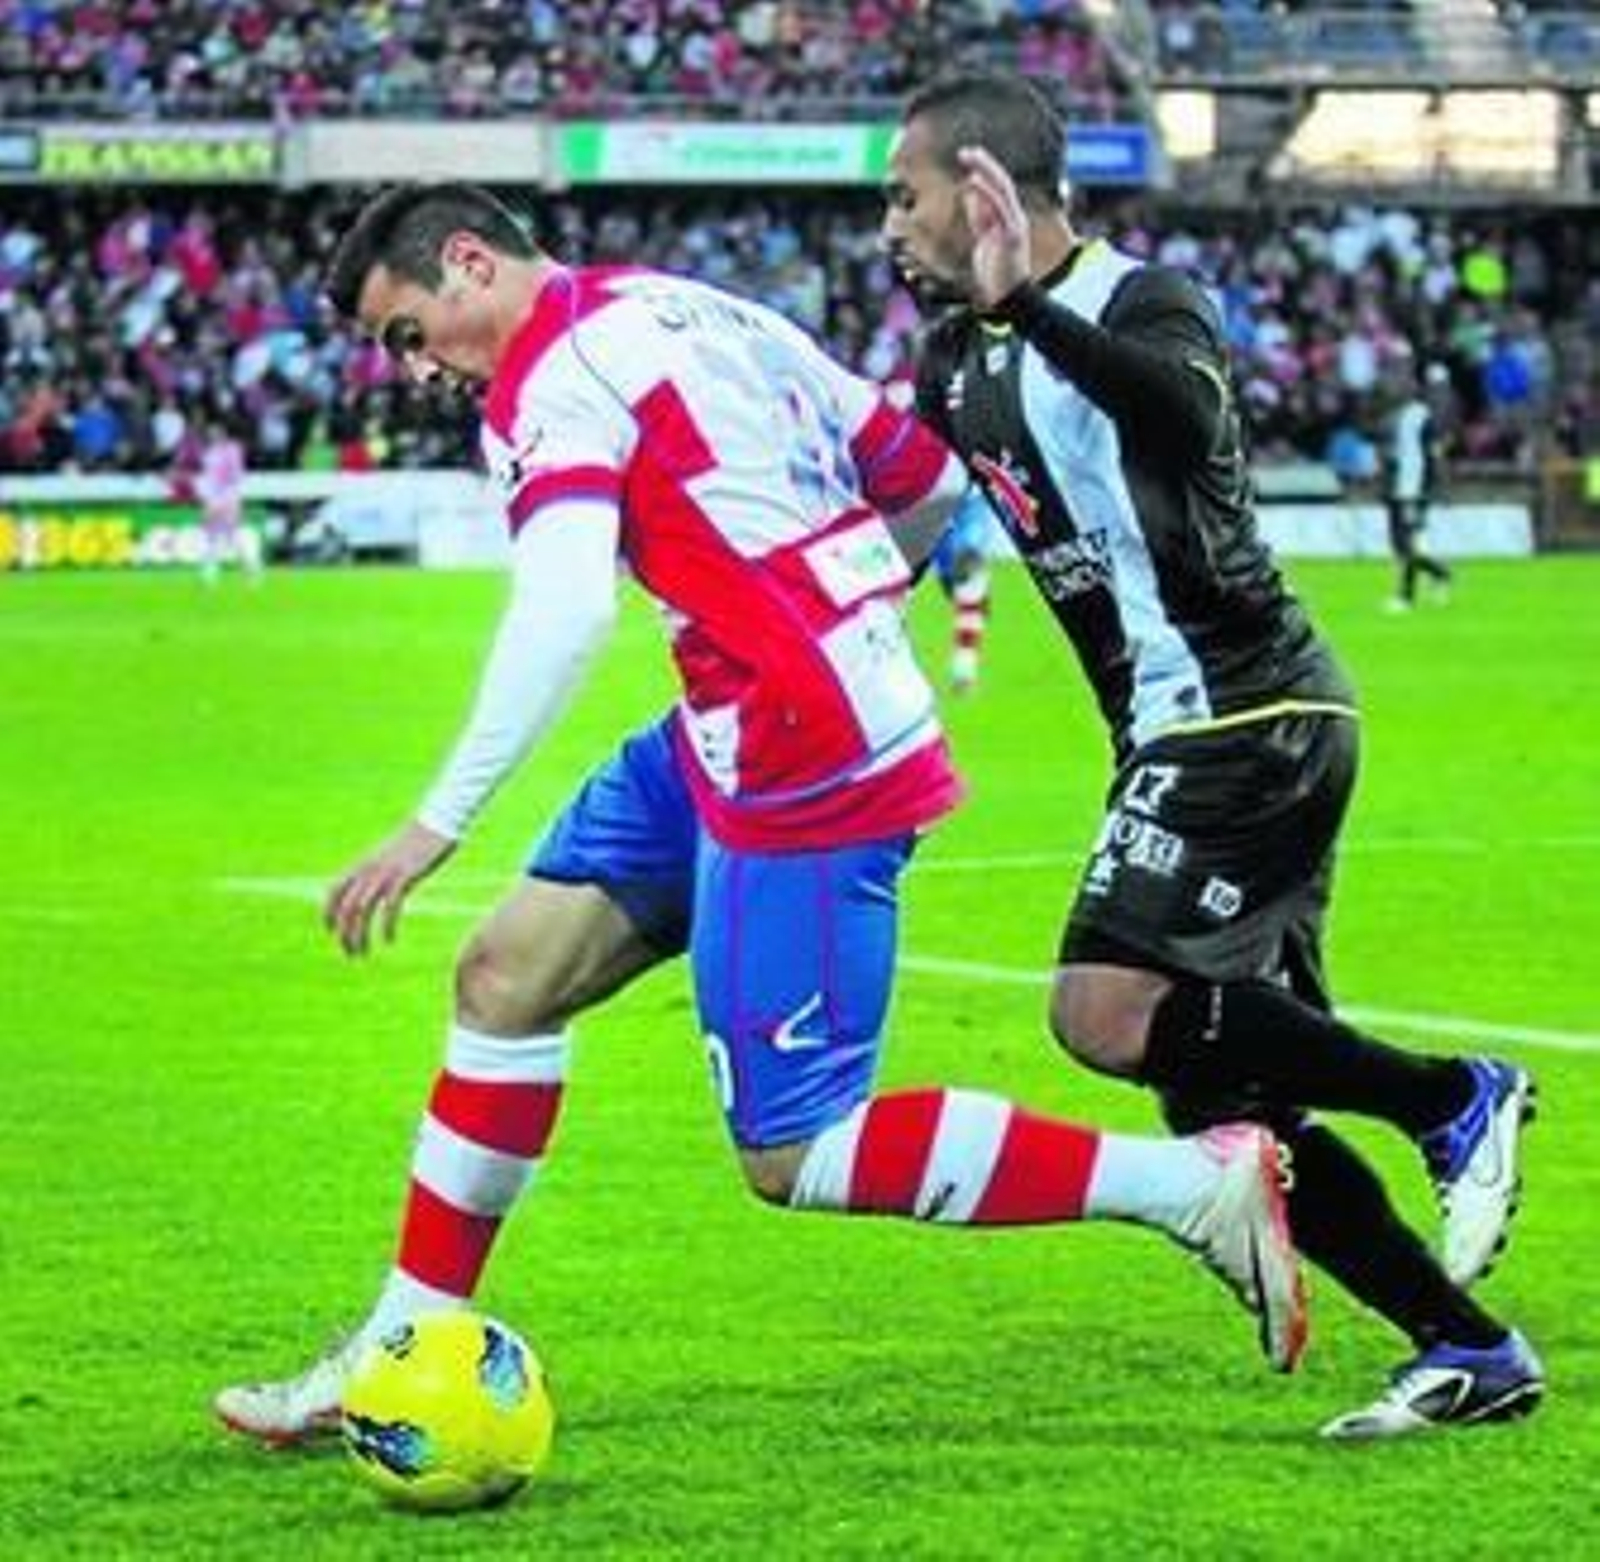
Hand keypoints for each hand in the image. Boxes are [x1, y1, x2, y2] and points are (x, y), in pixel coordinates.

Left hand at [324, 820, 456, 955]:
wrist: (437, 822)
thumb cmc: (416, 840)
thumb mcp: (389, 854)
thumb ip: (377, 869)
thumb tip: (372, 884)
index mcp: (362, 863)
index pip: (333, 892)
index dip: (328, 914)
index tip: (331, 933)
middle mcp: (369, 869)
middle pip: (346, 908)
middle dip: (344, 934)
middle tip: (350, 954)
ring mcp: (385, 873)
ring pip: (362, 910)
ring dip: (359, 936)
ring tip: (363, 954)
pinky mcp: (404, 877)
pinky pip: (389, 908)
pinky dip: (386, 927)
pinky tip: (389, 940)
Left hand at [957, 146, 1032, 310]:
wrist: (1008, 297)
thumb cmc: (996, 272)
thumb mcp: (984, 238)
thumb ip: (979, 217)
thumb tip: (970, 194)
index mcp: (1009, 218)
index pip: (998, 188)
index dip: (984, 171)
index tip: (968, 158)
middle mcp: (1014, 217)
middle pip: (1002, 182)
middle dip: (984, 164)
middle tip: (966, 151)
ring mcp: (1014, 224)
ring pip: (1002, 189)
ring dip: (984, 170)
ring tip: (968, 156)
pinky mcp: (1010, 234)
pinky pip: (999, 207)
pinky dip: (986, 193)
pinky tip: (973, 181)